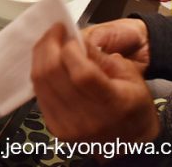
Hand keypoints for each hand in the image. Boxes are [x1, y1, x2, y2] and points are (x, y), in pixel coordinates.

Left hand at [31, 24, 159, 143]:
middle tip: (55, 31)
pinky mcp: (56, 128)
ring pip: (41, 82)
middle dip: (50, 45)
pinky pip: (38, 93)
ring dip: (40, 55)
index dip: (70, 49)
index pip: (82, 73)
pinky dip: (39, 72)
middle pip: (54, 74)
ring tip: (49, 42)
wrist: (130, 141)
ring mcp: (69, 127)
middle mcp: (89, 120)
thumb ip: (100, 56)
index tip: (68, 34)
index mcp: (114, 104)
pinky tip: (46, 61)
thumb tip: (74, 39)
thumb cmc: (133, 104)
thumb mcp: (129, 74)